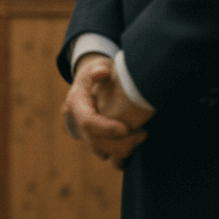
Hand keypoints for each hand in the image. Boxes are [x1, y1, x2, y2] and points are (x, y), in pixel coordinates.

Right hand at [62, 54, 152, 168]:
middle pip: (94, 141)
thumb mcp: (99, 64)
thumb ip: (100, 68)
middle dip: (119, 143)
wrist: (94, 79)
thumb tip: (101, 73)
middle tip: (143, 134)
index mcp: (76, 103)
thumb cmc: (100, 70)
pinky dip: (120, 153)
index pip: (87, 122)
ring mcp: (83, 131)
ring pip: (99, 150)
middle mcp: (76, 120)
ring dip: (121, 150)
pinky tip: (136, 144)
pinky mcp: (93, 137)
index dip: (106, 128)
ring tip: (141, 136)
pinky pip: (105, 152)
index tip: (126, 128)